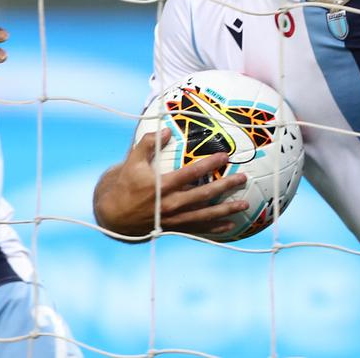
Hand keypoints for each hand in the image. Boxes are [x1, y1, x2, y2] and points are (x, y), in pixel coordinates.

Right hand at [94, 129, 248, 237]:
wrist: (115, 216)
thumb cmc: (125, 184)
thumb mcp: (131, 162)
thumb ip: (148, 144)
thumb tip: (166, 131)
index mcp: (162, 186)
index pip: (190, 174)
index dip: (208, 164)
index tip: (224, 157)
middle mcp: (171, 204)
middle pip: (203, 195)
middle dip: (225, 186)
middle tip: (243, 178)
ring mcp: (174, 219)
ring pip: (204, 215)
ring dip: (225, 210)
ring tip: (244, 205)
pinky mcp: (175, 229)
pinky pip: (198, 229)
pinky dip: (214, 229)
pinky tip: (229, 226)